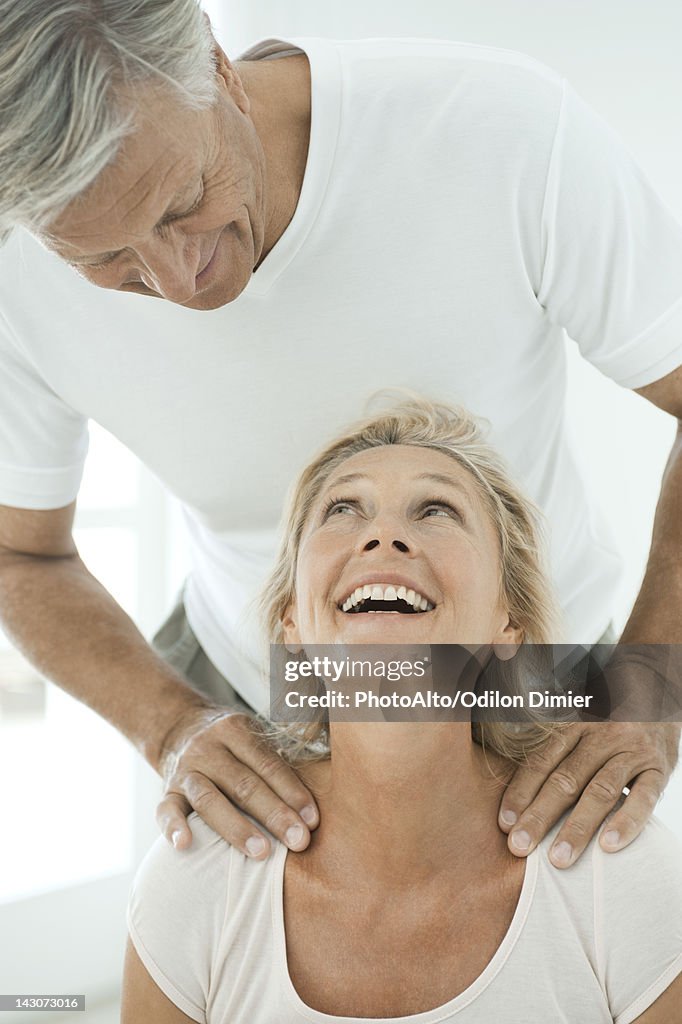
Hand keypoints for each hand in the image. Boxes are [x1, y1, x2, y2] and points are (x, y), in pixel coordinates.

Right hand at [155, 706, 318, 857]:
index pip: (268, 763)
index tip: (313, 819)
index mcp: (237, 730)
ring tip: (261, 852)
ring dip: (236, 827)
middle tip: (299, 841)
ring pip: (209, 799)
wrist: (180, 728)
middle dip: (274, 814)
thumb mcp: (254, 733)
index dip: (292, 791)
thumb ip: (281, 755)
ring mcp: (186, 770)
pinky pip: (165, 809)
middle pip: (243, 783)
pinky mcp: (167, 791)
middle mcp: (209, 748)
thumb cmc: (233, 743)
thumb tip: (329, 779)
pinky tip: (185, 845)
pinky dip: (173, 827)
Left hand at [498, 719, 679, 867]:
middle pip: (566, 779)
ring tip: (558, 859)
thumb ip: (556, 747)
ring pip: (600, 791)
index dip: (521, 791)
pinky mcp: (659, 769)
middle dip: (540, 816)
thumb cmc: (613, 723)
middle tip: (520, 846)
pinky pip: (643, 798)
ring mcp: (631, 752)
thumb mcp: (583, 721)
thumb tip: (516, 784)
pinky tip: (608, 846)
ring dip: (577, 827)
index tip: (504, 823)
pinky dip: (626, 822)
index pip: (542, 761)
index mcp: (575, 725)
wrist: (660, 701)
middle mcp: (601, 736)